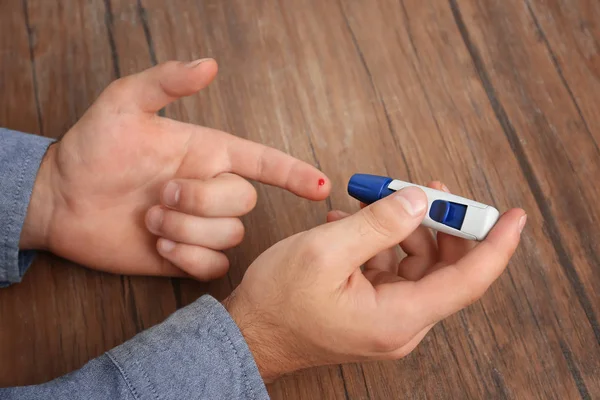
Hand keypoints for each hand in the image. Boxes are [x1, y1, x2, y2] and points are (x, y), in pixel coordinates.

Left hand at [20, 59, 329, 279]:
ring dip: (186, 230)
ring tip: (150, 220)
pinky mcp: (187, 256)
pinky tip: (159, 245)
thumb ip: (166, 81)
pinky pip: (214, 265)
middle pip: (245, 201)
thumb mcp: (123, 104)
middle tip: (158, 196)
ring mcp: (200, 224)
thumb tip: (209, 64)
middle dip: (201, 201)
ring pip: (230, 235)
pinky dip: (189, 258)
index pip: (264, 162)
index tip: (322, 186)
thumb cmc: (92, 149)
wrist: (62, 200)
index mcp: (208, 153)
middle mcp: (210, 188)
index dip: (294, 173)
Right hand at [224, 182, 525, 380]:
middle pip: (443, 267)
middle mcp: (401, 324)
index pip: (467, 281)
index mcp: (397, 318)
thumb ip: (378, 224)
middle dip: (436, 223)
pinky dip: (381, 243)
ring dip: (401, 228)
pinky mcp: (374, 311)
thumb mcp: (325, 252)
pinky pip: (394, 270)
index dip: (495, 245)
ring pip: (418, 264)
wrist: (248, 334)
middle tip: (419, 188)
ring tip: (368, 204)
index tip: (514, 216)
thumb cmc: (278, 302)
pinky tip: (354, 224)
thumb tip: (419, 200)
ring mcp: (389, 319)